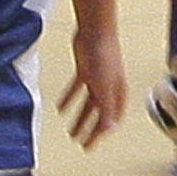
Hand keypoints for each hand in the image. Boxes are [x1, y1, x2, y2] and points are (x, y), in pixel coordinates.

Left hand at [58, 28, 126, 146]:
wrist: (96, 30)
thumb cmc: (105, 56)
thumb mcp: (105, 87)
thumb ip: (107, 108)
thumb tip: (109, 129)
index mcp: (117, 93)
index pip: (112, 119)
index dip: (102, 133)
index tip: (91, 145)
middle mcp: (109, 88)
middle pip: (100, 114)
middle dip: (91, 130)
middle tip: (82, 144)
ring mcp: (97, 79)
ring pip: (88, 104)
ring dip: (80, 118)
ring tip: (71, 132)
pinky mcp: (85, 70)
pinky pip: (77, 89)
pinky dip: (69, 99)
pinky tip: (60, 108)